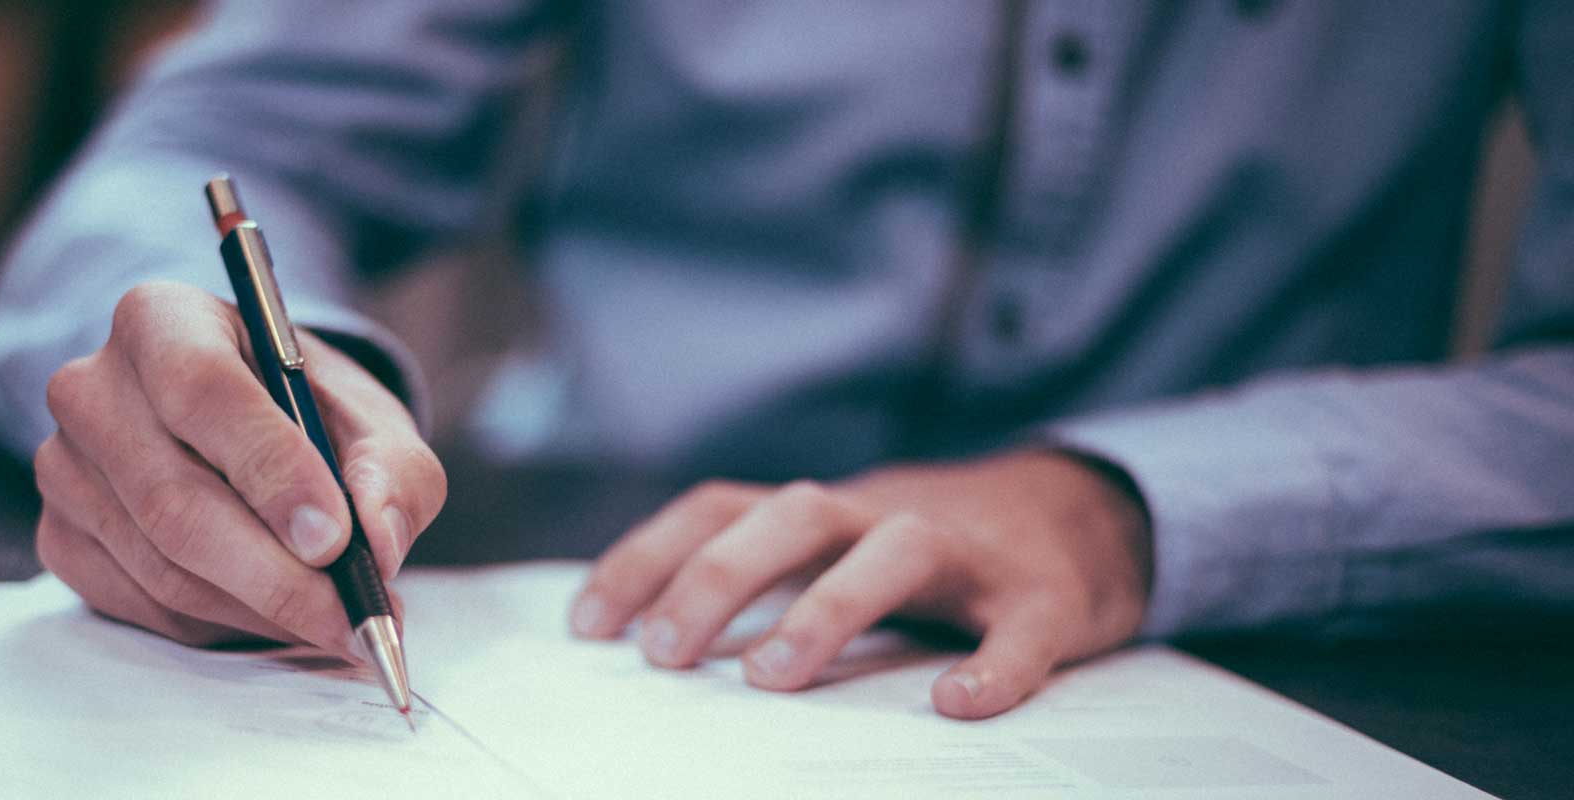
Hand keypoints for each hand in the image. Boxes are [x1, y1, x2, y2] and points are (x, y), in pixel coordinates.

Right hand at [32, 280, 444, 651]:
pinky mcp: (60, 537)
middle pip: (174, 499)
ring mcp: (64, 468)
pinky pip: (144, 604)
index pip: (203, 390)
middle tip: (351, 616)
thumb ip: (393, 470)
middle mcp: (92, 387)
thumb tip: (378, 540)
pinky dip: (223, 624)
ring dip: (260, 609)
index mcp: (162, 320)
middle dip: (275, 574)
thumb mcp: (371, 420)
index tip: (334, 538)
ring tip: (335, 621)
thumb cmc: (307, 414)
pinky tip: (274, 613)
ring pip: (163, 566)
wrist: (245, 430)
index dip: (270, 470)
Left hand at [569, 450, 1150, 718]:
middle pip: (794, 514)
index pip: (719, 508)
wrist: (1082, 514)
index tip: (587, 627)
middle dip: (719, 576)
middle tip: (663, 654)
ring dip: (828, 607)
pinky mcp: (1046, 597)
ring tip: (770, 678)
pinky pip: (1021, 628)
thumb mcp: (835, 549)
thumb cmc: (928, 554)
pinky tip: (958, 705)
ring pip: (896, 550)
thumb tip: (652, 642)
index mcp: (825, 513)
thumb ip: (762, 578)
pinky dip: (994, 665)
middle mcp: (885, 516)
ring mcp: (969, 553)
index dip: (647, 557)